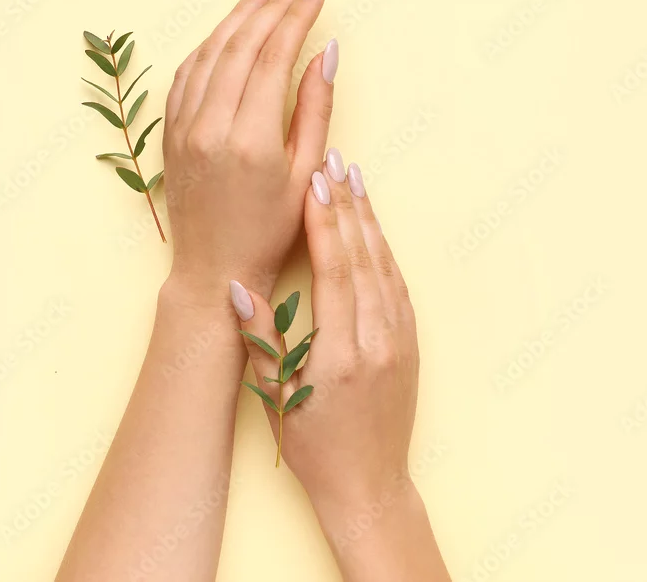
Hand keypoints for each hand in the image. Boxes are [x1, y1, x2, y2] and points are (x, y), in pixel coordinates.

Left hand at [162, 0, 337, 296]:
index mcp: (250, 140)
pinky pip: (186, 73)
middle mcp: (210, 127)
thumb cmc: (269, 231)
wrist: (215, 269)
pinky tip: (228, 30)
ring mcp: (183, 128)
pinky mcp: (170, 133)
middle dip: (272, 6)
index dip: (297, 17)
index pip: (273, 57)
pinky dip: (209, 44)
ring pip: (209, 52)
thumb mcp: (305, 174)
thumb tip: (326, 52)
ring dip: (238, 16)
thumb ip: (315, 109)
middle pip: (240, 46)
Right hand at [231, 154, 417, 504]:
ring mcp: (400, 341)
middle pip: (363, 257)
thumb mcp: (275, 399)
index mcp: (340, 355)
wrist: (370, 486)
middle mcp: (377, 341)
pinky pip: (398, 284)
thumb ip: (260, 341)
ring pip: (385, 264)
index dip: (323, 222)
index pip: (334, 271)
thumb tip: (235, 288)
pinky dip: (384, 249)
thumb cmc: (315, 449)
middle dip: (346, 204)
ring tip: (353, 177)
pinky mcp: (411, 344)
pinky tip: (373, 226)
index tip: (312, 181)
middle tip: (332, 159)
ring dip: (368, 218)